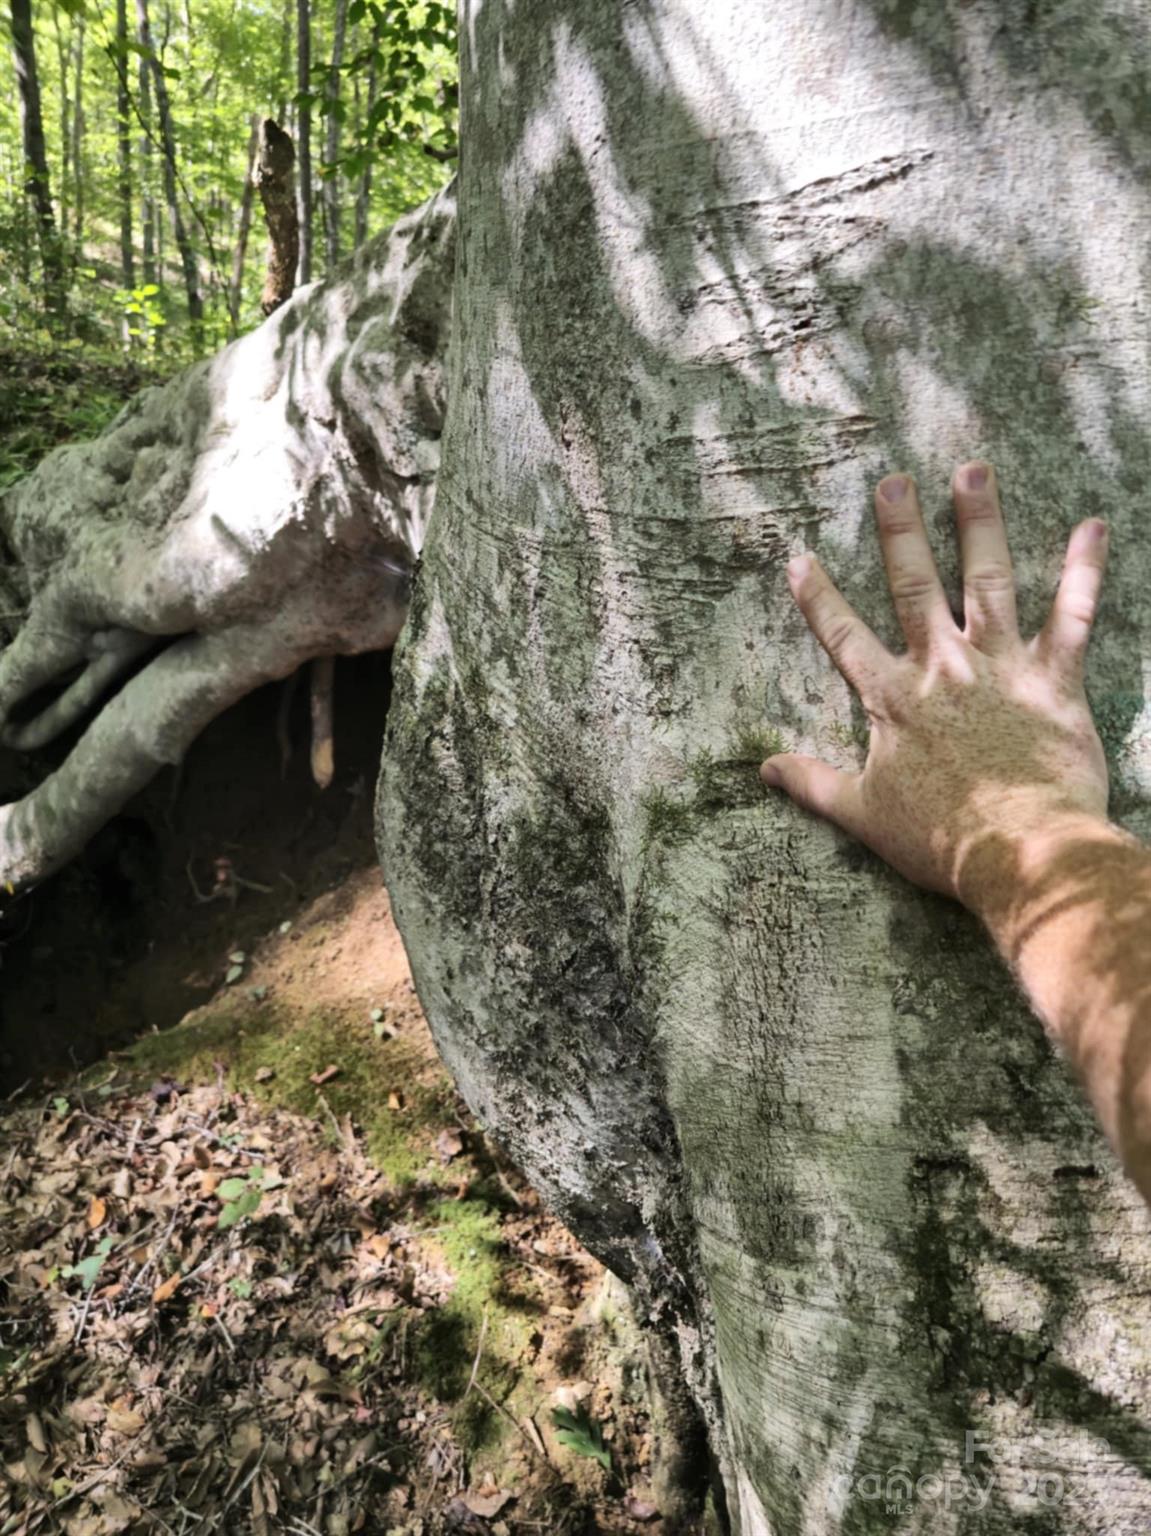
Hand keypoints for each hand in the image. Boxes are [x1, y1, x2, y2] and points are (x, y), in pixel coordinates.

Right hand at [760, 463, 1111, 910]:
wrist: (1019, 852)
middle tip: (893, 481)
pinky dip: (1084, 570)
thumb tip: (764, 768)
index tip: (799, 557)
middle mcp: (943, 668)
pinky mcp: (1054, 679)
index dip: (818, 597)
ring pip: (988, 580)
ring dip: (980, 523)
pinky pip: (1073, 615)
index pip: (844, 636)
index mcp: (893, 699)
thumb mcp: (862, 814)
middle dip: (900, 530)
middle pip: (915, 586)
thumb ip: (813, 783)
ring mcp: (1001, 666)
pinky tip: (1093, 526)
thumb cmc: (939, 839)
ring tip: (973, 471)